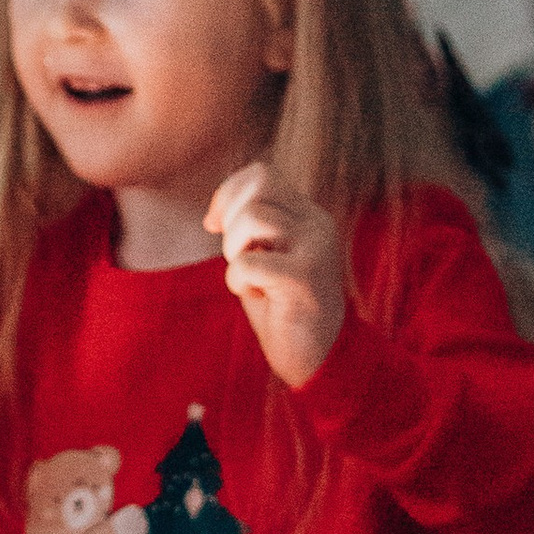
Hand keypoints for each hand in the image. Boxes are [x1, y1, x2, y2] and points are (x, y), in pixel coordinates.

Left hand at [203, 159, 345, 387]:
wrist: (318, 359)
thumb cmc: (284, 309)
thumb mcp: (266, 257)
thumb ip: (252, 227)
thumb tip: (217, 210)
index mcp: (307, 216)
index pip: (262, 174)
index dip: (229, 193)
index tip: (215, 225)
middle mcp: (317, 224)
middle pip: (257, 188)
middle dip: (231, 220)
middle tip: (238, 255)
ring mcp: (316, 249)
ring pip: (252, 217)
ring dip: (234, 251)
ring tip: (248, 277)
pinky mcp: (305, 278)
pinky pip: (248, 261)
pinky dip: (237, 281)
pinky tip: (256, 296)